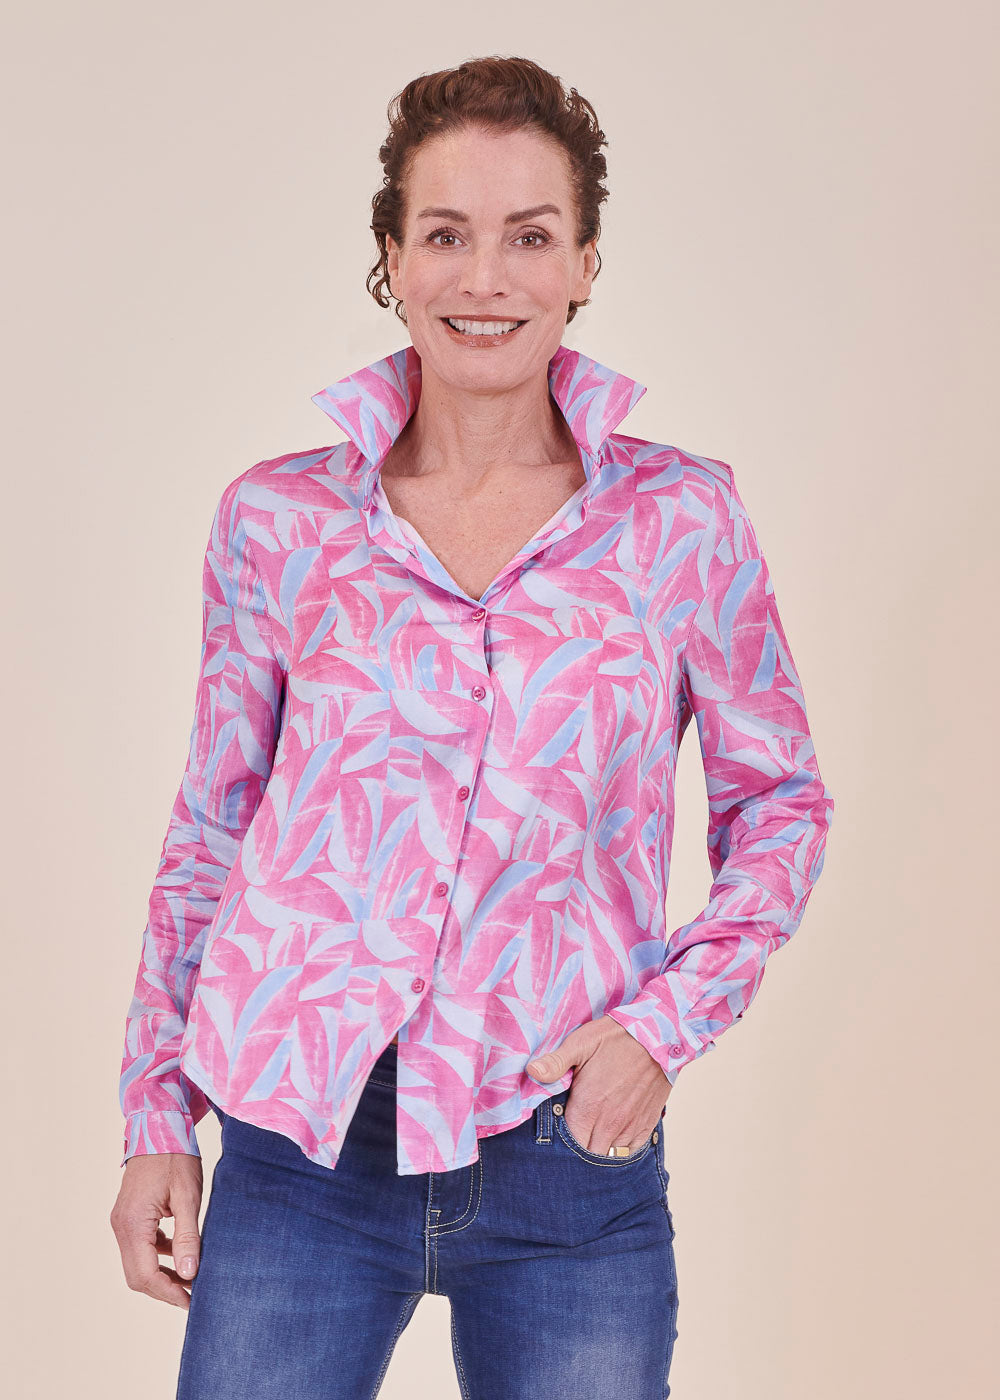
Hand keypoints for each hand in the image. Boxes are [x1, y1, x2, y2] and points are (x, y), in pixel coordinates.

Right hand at [110, 1152, 203, 1308]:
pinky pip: (140, 1247)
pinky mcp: (129, 1216)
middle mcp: (121, 1226)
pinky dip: (158, 1257)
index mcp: (133, 1224)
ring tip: (191, 1279)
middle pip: (137, 1276)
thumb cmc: (175, 1157)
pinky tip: (180, 1253)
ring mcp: (122, 1221)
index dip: (169, 1293)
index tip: (193, 1302)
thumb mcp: (188, 1196)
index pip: (145, 1275)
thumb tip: (189, 1274)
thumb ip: (187, 1236)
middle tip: (194, 1295)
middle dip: (164, 1289)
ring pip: (137, 1263)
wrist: (158, 1126)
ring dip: (162, 1275)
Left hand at [526, 1015, 671, 1156]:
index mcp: (589, 1106)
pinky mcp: (647, 1124)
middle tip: (572, 1137)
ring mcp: (630, 1126)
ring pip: (610, 1156)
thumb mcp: (581, 1043)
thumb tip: (531, 1071)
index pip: (568, 1144)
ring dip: (598, 1150)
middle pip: (588, 1155)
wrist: (659, 1036)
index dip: (560, 1144)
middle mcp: (610, 1123)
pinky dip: (620, 1149)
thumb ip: (556, 1062)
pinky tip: (612, 1136)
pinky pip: (631, 1151)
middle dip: (577, 1152)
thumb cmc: (616, 1038)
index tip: (556, 1132)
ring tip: (591, 1137)